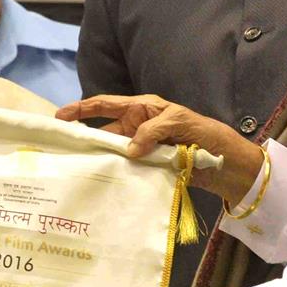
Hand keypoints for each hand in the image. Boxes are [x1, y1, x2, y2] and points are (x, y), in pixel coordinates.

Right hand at [56, 95, 261, 206]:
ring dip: (101, 159)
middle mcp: (138, 127)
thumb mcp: (181, 123)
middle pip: (105, 131)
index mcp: (144, 109)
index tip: (60, 116)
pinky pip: (127, 169)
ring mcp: (142, 149)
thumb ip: (154, 131)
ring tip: (79, 169)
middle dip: (85, 137)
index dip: (82, 109)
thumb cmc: (206, 134)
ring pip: (114, 152)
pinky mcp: (148, 167)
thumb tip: (129, 149)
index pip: (106, 104)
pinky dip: (116, 174)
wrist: (226, 163)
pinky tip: (104, 182)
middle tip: (63, 149)